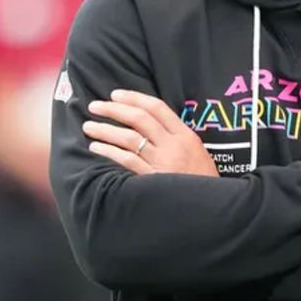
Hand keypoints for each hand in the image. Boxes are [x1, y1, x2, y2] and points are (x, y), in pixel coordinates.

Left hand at [84, 89, 217, 176]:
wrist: (212, 206)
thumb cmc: (202, 180)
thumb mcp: (197, 152)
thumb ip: (176, 138)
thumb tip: (149, 125)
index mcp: (185, 135)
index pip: (157, 108)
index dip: (134, 97)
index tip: (116, 94)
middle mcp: (173, 145)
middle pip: (139, 118)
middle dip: (114, 109)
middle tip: (95, 106)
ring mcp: (162, 161)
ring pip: (129, 138)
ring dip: (105, 130)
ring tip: (89, 126)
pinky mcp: (151, 179)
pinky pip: (126, 160)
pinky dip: (109, 151)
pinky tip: (96, 147)